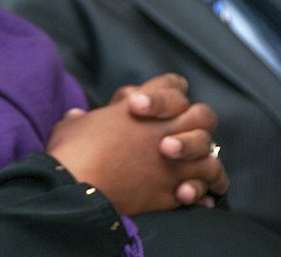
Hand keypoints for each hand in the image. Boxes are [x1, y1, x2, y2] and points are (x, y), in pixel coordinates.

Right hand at [47, 88, 226, 214]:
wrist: (77, 191)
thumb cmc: (71, 152)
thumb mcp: (70, 125)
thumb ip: (80, 118)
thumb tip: (78, 117)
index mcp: (139, 108)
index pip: (172, 84)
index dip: (167, 91)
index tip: (149, 105)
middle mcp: (163, 131)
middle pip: (204, 115)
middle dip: (196, 122)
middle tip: (175, 134)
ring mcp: (172, 163)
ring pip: (211, 157)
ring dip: (203, 162)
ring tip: (190, 170)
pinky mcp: (171, 193)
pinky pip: (201, 192)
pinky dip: (199, 194)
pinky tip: (189, 196)